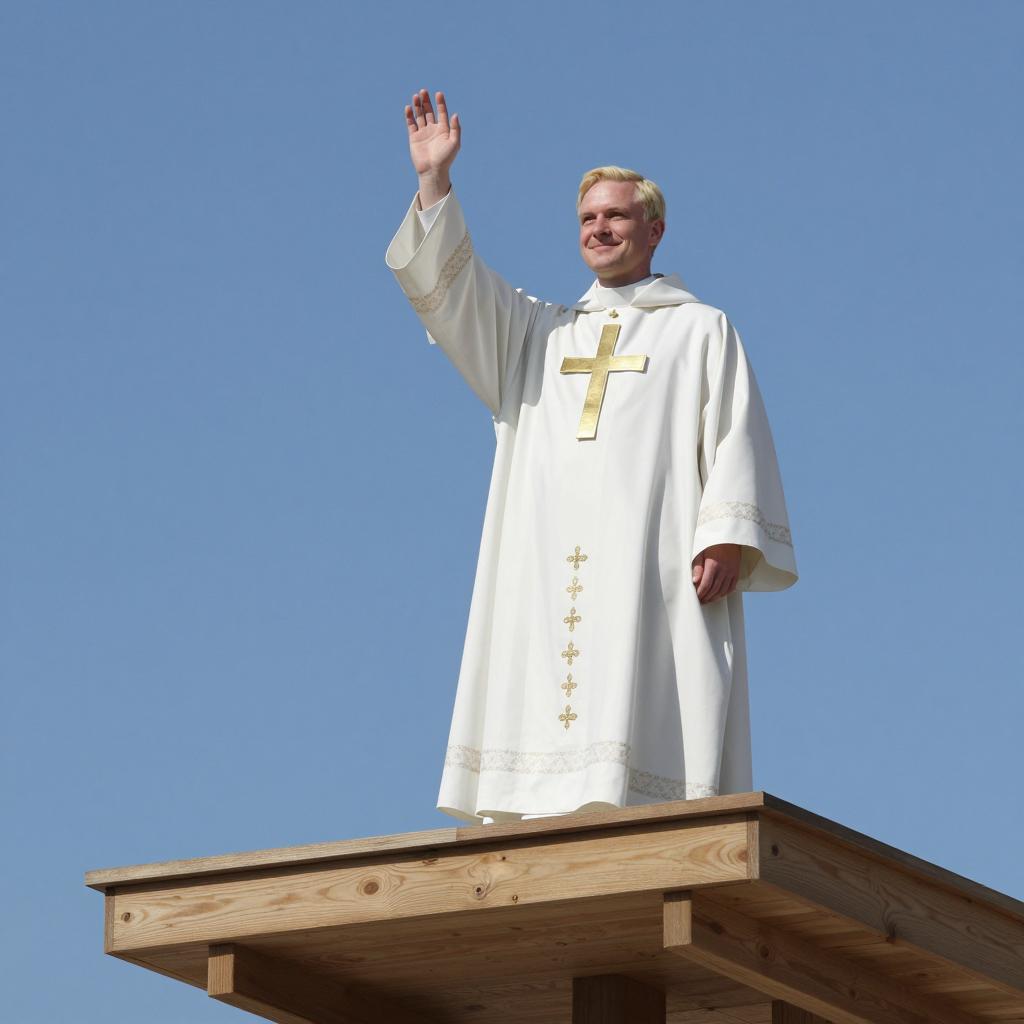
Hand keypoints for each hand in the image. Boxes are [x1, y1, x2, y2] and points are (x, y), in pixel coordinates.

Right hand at [405, 88, 460, 206]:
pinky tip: (409, 107)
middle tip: (423, 91)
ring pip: (420, 115)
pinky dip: (409, 116)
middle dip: (426, 101)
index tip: (439, 94)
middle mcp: (433, 129)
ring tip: (416, 96)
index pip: (442, 112)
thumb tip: (455, 114)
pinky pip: (411, 124)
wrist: (433, 171)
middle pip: (429, 111)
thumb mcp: (454, 143)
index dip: (440, 103)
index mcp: (443, 130)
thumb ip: (455, 128)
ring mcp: (423, 133)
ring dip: (417, 106)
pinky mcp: (414, 137)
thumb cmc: (445, 159)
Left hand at [692, 544, 740, 603]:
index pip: (706, 585)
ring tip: (708, 600)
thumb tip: (694, 581)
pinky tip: (719, 595)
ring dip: (715, 598)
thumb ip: (697, 567)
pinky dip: (725, 593)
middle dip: (706, 597)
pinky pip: (731, 587)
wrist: (729, 537)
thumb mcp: (701, 552)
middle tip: (701, 600)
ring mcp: (731, 572)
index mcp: (713, 565)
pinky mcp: (736, 572)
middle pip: (714, 590)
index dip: (700, 593)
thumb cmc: (712, 543)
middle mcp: (723, 570)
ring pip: (723, 590)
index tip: (696, 597)